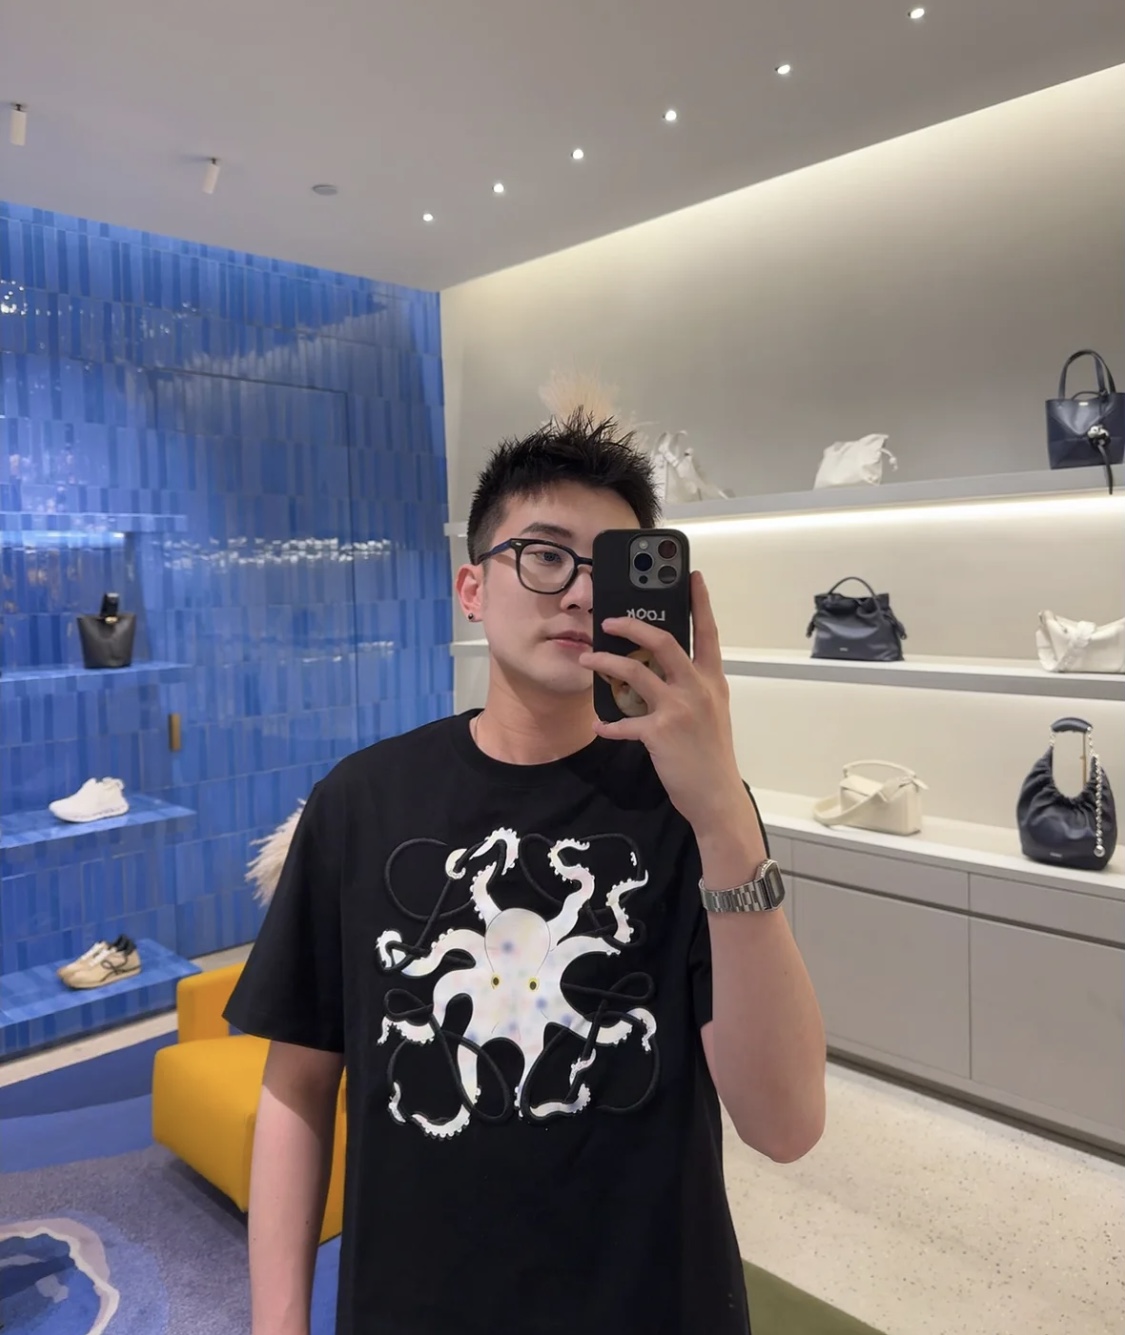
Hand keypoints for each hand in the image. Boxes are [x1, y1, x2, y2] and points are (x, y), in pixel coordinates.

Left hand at [579, 571, 747, 834]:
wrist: (716, 795)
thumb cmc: (711, 754)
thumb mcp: (712, 712)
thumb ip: (692, 687)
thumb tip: (660, 669)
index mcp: (712, 681)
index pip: (708, 632)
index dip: (700, 602)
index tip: (692, 575)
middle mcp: (697, 688)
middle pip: (663, 641)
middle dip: (633, 626)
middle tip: (609, 620)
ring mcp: (679, 709)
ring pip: (635, 672)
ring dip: (606, 662)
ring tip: (587, 659)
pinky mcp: (659, 733)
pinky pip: (624, 721)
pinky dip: (609, 723)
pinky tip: (599, 724)